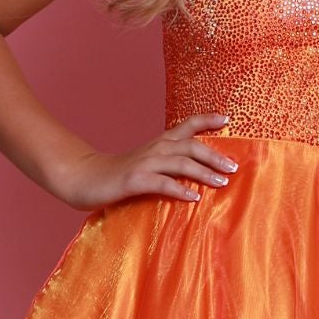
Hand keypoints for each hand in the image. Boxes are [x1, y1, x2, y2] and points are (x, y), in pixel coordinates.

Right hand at [55, 114, 239, 210]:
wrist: (84, 178)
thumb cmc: (119, 175)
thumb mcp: (147, 164)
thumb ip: (170, 165)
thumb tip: (198, 175)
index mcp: (159, 143)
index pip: (187, 126)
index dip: (207, 120)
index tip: (227, 120)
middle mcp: (155, 149)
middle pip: (191, 145)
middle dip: (215, 154)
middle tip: (234, 166)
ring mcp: (145, 164)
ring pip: (181, 163)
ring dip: (204, 172)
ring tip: (222, 182)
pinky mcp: (135, 181)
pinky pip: (162, 184)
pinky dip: (180, 190)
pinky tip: (194, 198)